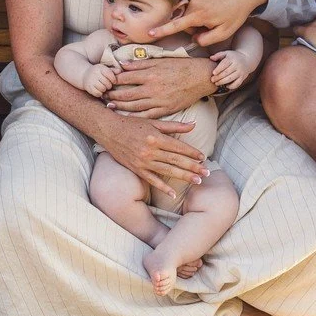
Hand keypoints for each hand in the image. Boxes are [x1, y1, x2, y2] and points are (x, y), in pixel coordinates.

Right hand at [82, 65, 119, 96]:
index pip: (110, 74)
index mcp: (100, 68)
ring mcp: (91, 81)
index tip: (113, 81)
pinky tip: (99, 90)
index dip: (113, 79)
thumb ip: (113, 70)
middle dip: (109, 85)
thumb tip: (120, 71)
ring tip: (103, 87)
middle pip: (107, 83)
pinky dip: (100, 93)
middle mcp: (95, 74)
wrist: (84, 74)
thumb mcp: (105, 69)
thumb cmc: (98, 72)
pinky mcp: (88, 88)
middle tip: (107, 85)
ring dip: (104, 89)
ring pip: (102, 89)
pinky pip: (97, 93)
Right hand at [93, 112, 209, 201]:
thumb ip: (174, 126)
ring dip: (184, 177)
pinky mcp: (136, 169)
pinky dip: (163, 187)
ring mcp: (143, 161)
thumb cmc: (131, 124)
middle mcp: (150, 150)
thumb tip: (194, 124)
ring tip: (197, 181)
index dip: (192, 153)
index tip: (203, 157)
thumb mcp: (153, 121)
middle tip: (207, 173)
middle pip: (176, 160)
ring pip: (168, 171)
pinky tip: (173, 194)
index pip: (179, 147)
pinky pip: (152, 180)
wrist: (108, 130)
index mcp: (156, 137)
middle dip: (193, 167)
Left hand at [104, 56, 215, 117]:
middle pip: (126, 94)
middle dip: (112, 95)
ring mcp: (158, 101)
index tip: (104, 81)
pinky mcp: (165, 110)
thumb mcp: (160, 61)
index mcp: (150, 74)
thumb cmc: (180, 66)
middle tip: (102, 95)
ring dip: (119, 106)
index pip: (124, 78)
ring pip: (133, 106)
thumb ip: (140, 64)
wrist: (200, 78)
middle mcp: (152, 88)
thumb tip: (122, 64)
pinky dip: (134, 116)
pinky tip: (125, 116)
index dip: (112, 80)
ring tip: (109, 105)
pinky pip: (146, 115)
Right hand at [149, 0, 268, 46]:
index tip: (150, 32)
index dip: (162, 30)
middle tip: (211, 25)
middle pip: (184, 20)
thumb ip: (206, 40)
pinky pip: (193, 3)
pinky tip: (212, 5)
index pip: (176, 25)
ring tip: (214, 14)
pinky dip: (200, 7)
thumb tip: (194, 39)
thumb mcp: (224, 33)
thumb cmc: (235, 14)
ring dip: (197, 16)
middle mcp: (193, 3)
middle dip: (194, 26)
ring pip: (188, 11)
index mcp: (198, 14)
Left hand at [210, 49, 255, 88]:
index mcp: (232, 59)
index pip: (225, 64)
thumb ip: (218, 55)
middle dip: (219, 77)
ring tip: (216, 83)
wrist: (247, 59)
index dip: (219, 69)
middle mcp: (237, 65)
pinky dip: (232, 86)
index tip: (213, 73)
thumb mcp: (227, 53)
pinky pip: (237, 83)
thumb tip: (211, 58)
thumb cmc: (233, 56)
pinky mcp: (243, 77)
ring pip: (231, 78)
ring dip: (223, 82)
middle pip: (227, 72)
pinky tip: (226, 86)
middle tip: (212, 80)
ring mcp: (241, 72)